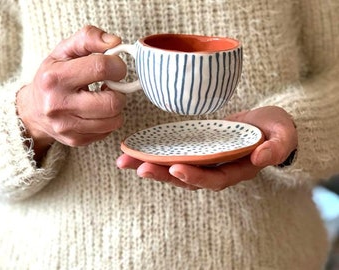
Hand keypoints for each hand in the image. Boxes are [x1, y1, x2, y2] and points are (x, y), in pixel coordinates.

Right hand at [16, 25, 126, 160]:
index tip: (115, 67)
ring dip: (116, 108)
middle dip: (119, 92)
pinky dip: (109, 121)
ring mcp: (67, 126)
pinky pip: (108, 132)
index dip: (117, 66)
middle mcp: (58, 104)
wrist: (34, 110)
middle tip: (111, 86)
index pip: (100, 68)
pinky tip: (98, 112)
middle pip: (112, 102)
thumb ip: (88, 38)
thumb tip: (115, 42)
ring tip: (104, 98)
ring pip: (114, 120)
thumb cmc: (53, 77)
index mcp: (55, 77)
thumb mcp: (64, 51)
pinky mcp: (75, 140)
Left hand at [116, 106, 297, 190]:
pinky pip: (174, 154)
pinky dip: (155, 154)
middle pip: (187, 178)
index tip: (176, 168)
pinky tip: (136, 150)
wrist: (265, 124)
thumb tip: (260, 158)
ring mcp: (205, 160)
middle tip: (139, 168)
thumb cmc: (275, 129)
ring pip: (176, 168)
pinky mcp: (196, 149)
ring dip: (152, 166)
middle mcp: (217, 169)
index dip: (195, 176)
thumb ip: (276, 148)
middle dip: (163, 175)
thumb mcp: (283, 135)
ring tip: (126, 161)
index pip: (214, 179)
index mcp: (237, 169)